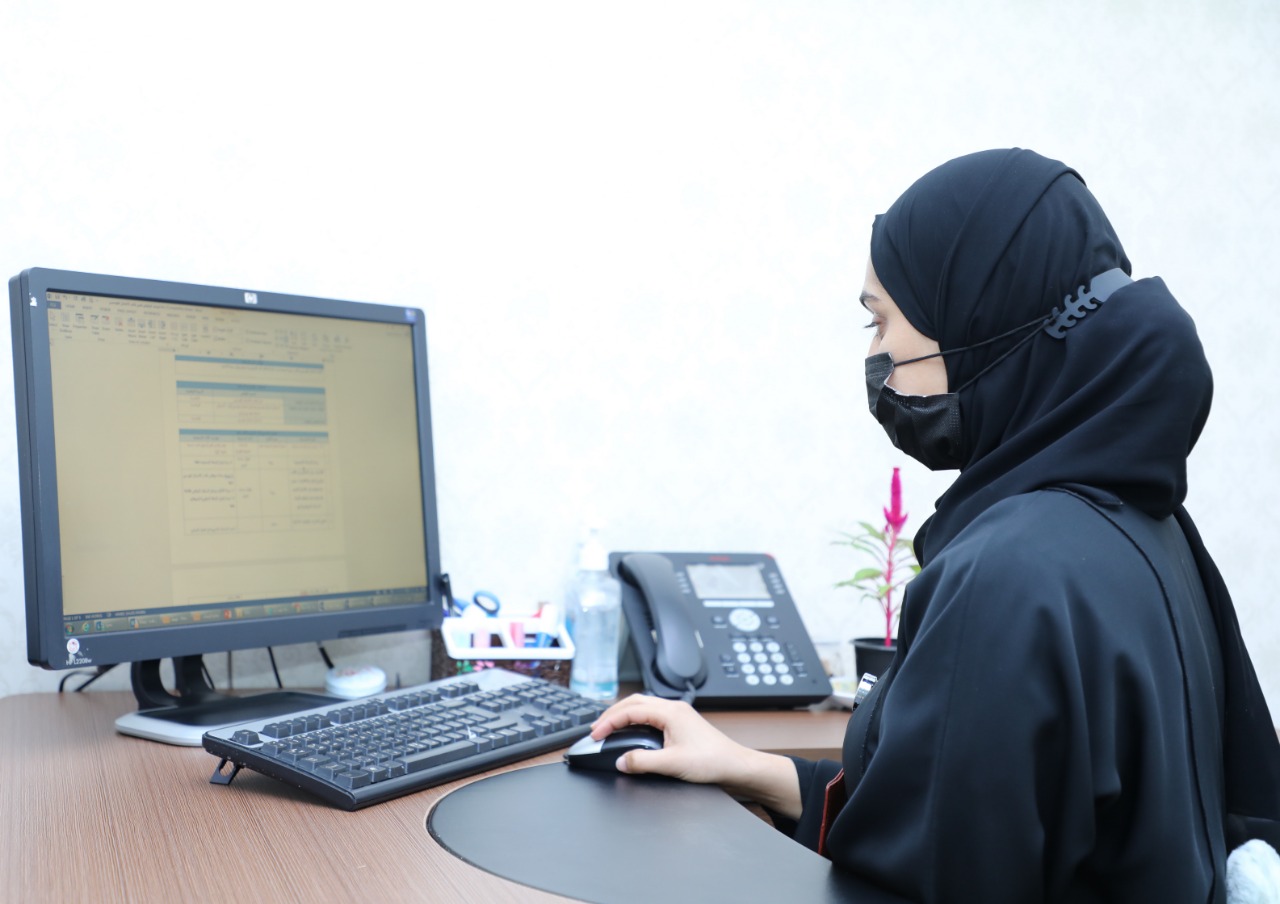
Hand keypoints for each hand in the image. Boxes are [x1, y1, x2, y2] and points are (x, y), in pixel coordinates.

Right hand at [590, 694, 801, 818]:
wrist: (736, 767)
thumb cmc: (713, 762)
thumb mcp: (673, 764)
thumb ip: (642, 762)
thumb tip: (621, 760)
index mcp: (670, 712)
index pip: (630, 710)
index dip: (609, 721)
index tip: (595, 735)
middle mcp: (673, 709)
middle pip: (634, 702)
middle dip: (612, 713)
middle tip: (596, 729)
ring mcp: (678, 715)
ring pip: (642, 706)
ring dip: (623, 715)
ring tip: (608, 728)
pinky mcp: (681, 724)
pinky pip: (651, 715)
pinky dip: (635, 721)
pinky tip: (630, 732)